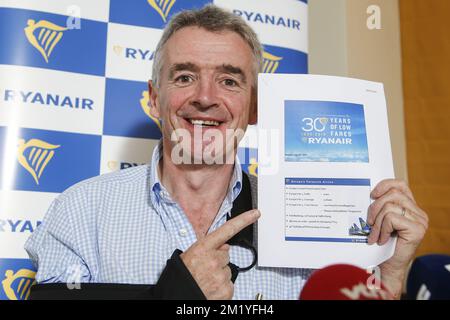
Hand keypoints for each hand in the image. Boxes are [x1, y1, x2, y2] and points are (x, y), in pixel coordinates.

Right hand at [180, 209, 260, 299]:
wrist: (177, 296)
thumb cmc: (181, 277)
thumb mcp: (188, 256)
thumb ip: (207, 248)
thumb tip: (224, 246)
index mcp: (203, 248)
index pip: (227, 230)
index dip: (243, 220)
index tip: (255, 213)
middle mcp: (214, 259)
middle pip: (226, 255)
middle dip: (218, 261)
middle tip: (204, 270)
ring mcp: (221, 275)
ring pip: (227, 270)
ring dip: (219, 275)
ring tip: (205, 281)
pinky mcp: (226, 289)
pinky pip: (229, 284)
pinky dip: (221, 288)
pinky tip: (210, 289)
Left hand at [367, 179, 427, 298]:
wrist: (387, 266)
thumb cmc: (381, 244)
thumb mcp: (380, 220)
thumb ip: (381, 206)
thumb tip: (369, 193)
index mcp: (410, 207)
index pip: (400, 185)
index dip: (385, 185)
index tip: (372, 194)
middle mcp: (418, 212)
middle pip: (392, 195)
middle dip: (374, 207)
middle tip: (369, 223)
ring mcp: (420, 221)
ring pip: (389, 207)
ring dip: (376, 222)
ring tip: (374, 235)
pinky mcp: (417, 229)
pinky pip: (391, 218)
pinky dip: (382, 229)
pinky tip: (380, 240)